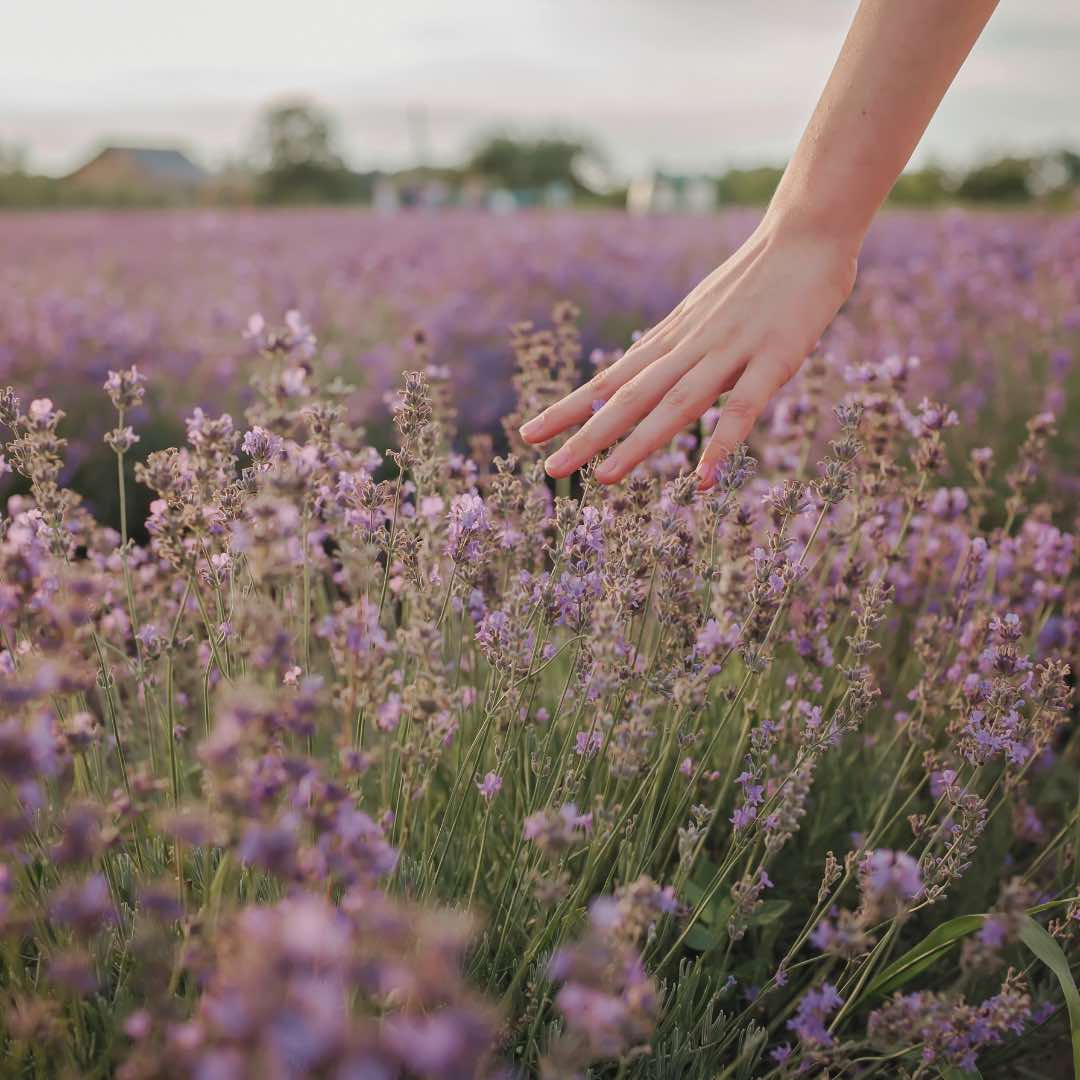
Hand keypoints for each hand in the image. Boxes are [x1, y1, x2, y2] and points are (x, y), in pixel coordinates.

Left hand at [518, 217, 858, 488]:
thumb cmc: (757, 276)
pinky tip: (701, 478)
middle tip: (549, 468)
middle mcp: (689, 347)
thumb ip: (676, 347)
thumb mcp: (702, 312)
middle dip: (587, 435)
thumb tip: (643, 373)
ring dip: (637, 443)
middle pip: (630, 397)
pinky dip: (722, 442)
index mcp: (671, 338)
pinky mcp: (774, 359)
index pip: (610, 379)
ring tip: (602, 478)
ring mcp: (729, 352)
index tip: (530, 433)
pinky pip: (744, 407)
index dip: (570, 408)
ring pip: (675, 404)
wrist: (805, 233)